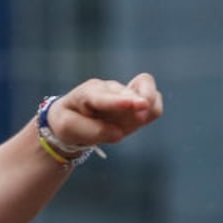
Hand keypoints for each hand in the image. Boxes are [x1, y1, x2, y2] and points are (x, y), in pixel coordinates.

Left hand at [47, 73, 162, 146]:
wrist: (73, 118)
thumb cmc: (68, 121)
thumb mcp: (67, 128)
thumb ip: (91, 131)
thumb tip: (118, 133)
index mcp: (87, 92)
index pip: (104, 97)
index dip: (119, 102)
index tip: (137, 104)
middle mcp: (109, 89)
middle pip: (130, 94)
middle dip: (137, 103)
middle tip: (139, 118)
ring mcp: (125, 93)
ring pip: (147, 95)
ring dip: (148, 107)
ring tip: (138, 120)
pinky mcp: (137, 102)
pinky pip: (155, 102)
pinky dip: (152, 111)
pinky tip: (139, 120)